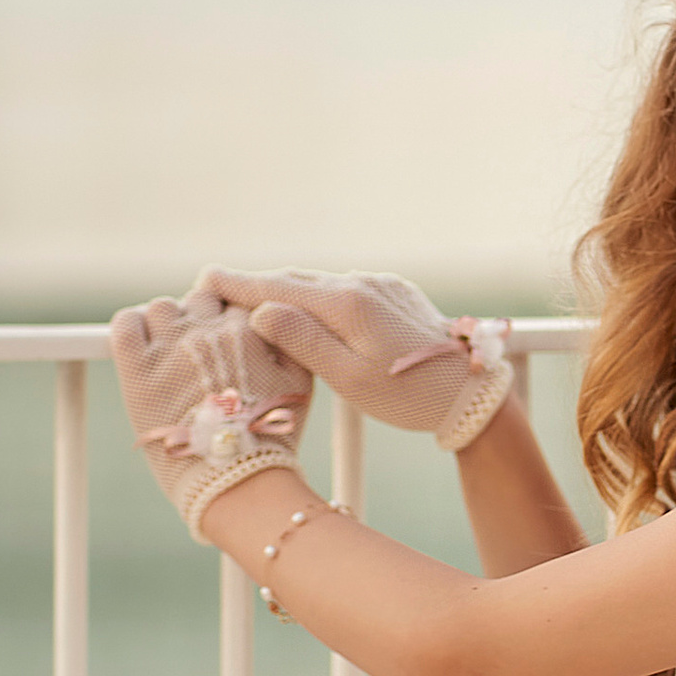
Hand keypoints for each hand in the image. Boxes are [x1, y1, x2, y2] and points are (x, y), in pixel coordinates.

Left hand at [111, 290, 314, 538]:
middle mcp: (209, 330)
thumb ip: (291, 341)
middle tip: (197, 353)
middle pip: (199, 299)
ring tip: (169, 356)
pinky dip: (131, 327)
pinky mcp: (138, 368)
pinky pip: (126, 324)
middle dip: (199, 320)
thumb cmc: (270, 439)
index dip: (228, 320)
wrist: (235, 478)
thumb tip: (277, 319)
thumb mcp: (300, 383)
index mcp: (249, 329)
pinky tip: (138, 346)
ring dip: (166, 325)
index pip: (233, 300)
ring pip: (162, 308)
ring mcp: (171, 346)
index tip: (225, 343)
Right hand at [197, 267, 514, 451]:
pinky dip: (317, 296)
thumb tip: (260, 311)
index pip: (278, 288)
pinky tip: (307, 308)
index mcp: (347, 304)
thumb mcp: (349, 379)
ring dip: (287, 289)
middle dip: (256, 284)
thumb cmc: (408, 397)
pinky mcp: (395, 294)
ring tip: (252, 297)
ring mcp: (381, 285)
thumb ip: (303, 342)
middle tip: (216, 287)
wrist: (472, 391)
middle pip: (295, 280)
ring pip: (320, 284)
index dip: (238, 284)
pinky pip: (343, 289)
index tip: (203, 278)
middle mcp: (362, 284)